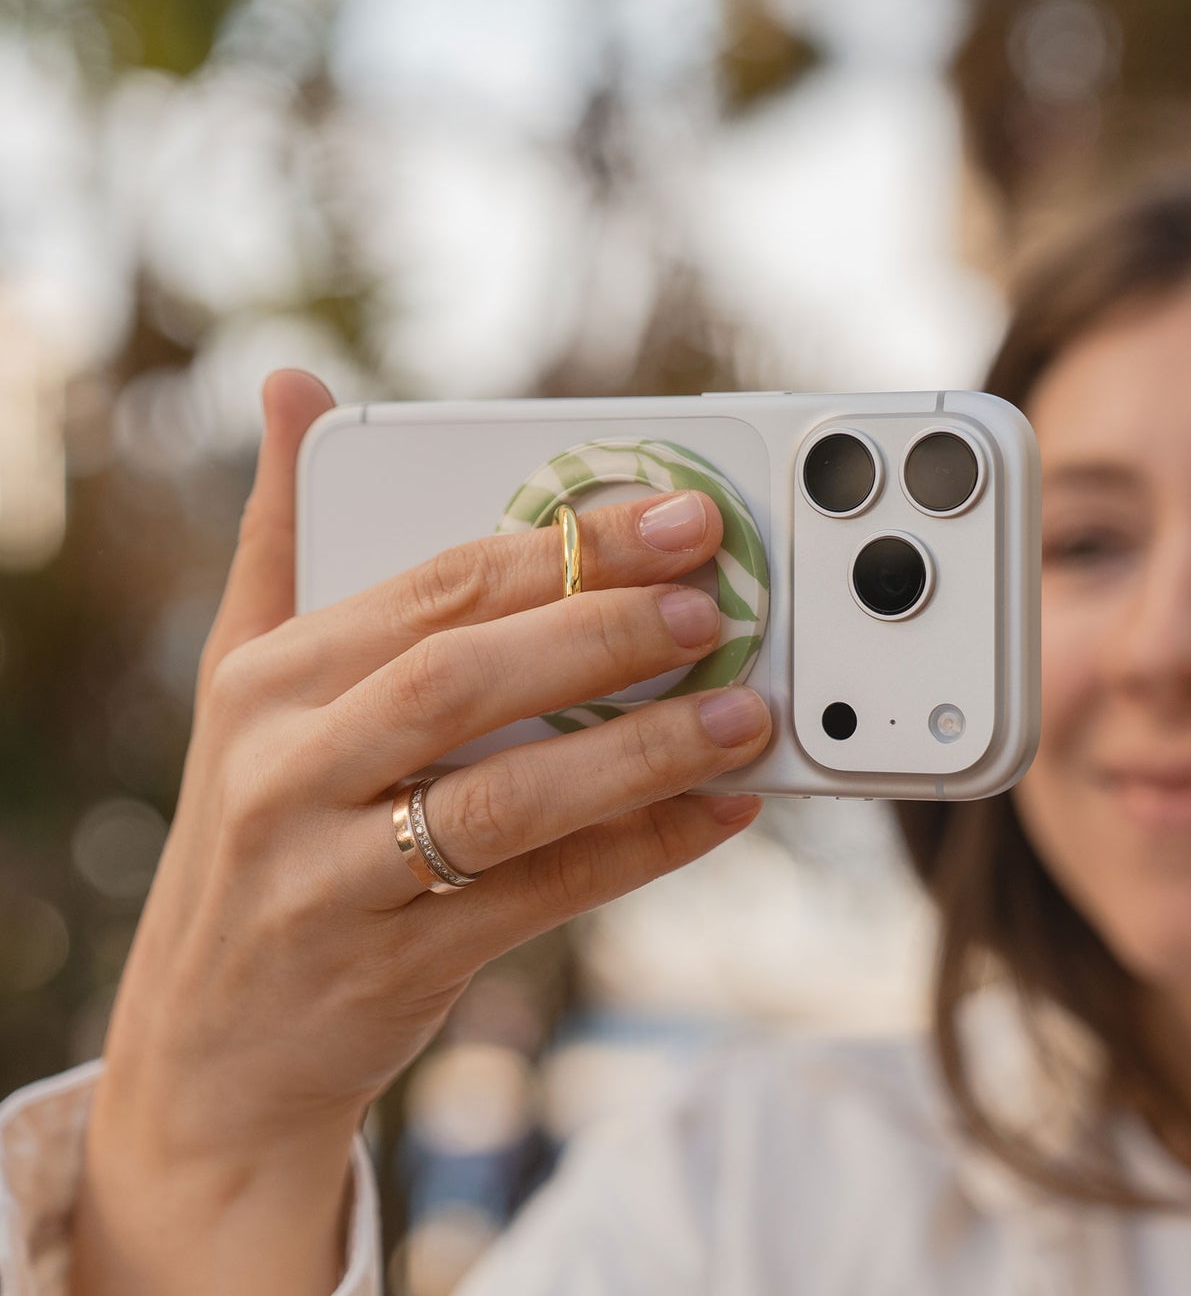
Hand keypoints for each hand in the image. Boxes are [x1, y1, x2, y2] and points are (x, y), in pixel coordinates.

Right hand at [75, 370, 769, 1293]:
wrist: (213, 1038)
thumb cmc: (259, 819)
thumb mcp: (246, 674)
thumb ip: (280, 531)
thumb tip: (291, 384)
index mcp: (269, 679)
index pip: (436, 588)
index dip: (565, 547)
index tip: (674, 517)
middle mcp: (290, 769)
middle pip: (466, 679)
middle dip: (603, 631)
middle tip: (718, 601)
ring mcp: (335, 875)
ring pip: (508, 797)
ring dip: (641, 750)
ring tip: (743, 711)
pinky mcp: (395, 962)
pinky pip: (539, 897)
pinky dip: (639, 850)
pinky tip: (718, 811)